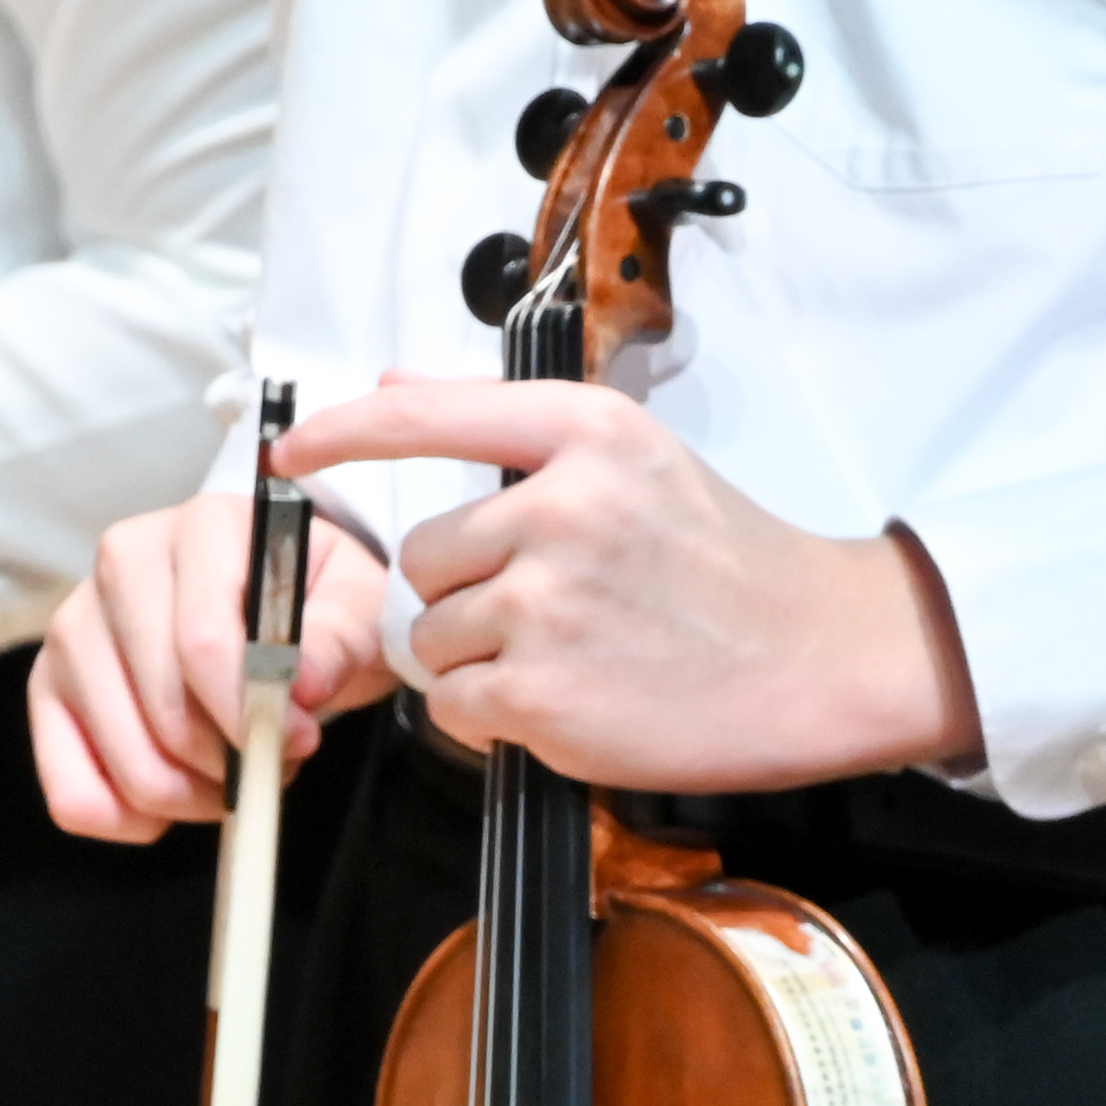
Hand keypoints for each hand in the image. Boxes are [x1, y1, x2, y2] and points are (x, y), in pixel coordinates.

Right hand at [28, 484, 400, 840]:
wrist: (277, 604)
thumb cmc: (316, 603)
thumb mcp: (355, 605)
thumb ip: (340, 636)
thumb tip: (305, 685)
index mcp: (200, 528)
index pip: (203, 643)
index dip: (252, 714)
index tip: (299, 741)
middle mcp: (119, 564)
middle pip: (162, 708)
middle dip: (229, 763)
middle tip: (273, 764)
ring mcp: (73, 628)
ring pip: (124, 759)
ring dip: (191, 796)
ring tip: (234, 775)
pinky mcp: (47, 687)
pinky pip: (73, 794)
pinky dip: (131, 819)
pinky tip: (176, 800)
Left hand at [268, 375, 980, 792]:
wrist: (816, 657)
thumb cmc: (729, 568)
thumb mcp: (639, 459)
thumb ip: (521, 433)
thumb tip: (392, 387)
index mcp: (585, 435)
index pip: (429, 415)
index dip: (342, 433)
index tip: (289, 450)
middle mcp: (560, 507)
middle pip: (425, 555)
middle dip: (465, 593)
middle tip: (552, 612)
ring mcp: (547, 602)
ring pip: (435, 637)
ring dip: (481, 660)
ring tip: (574, 657)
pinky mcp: (543, 691)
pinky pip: (454, 706)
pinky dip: (494, 717)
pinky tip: (569, 701)